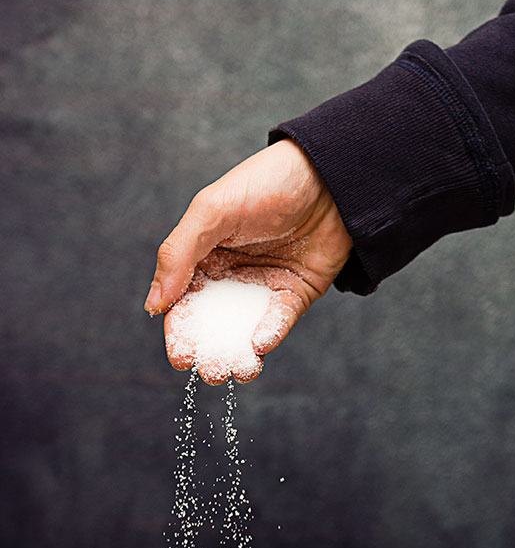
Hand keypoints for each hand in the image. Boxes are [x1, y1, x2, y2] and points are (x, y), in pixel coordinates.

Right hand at [144, 139, 352, 381]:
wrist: (328, 176)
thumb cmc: (263, 184)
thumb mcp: (211, 212)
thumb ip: (178, 255)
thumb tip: (154, 305)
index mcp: (203, 256)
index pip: (183, 303)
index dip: (180, 333)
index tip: (181, 358)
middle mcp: (231, 275)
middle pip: (213, 325)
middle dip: (210, 352)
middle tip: (212, 371)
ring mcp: (264, 286)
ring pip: (246, 331)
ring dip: (240, 354)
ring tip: (237, 371)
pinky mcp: (295, 294)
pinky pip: (279, 322)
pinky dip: (270, 335)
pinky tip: (261, 344)